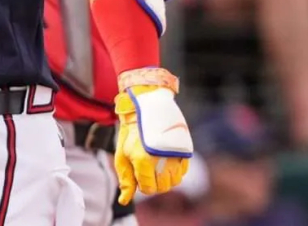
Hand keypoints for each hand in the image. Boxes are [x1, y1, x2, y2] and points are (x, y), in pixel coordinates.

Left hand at [114, 68, 192, 204]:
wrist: (147, 108)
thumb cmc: (131, 133)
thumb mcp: (122, 154)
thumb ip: (125, 179)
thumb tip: (124, 200)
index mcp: (143, 161)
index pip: (148, 189)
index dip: (142, 184)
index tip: (139, 173)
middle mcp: (162, 160)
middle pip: (162, 188)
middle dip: (153, 182)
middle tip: (147, 168)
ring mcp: (175, 155)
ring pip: (174, 182)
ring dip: (165, 179)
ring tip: (156, 164)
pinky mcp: (185, 151)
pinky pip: (183, 173)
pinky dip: (175, 172)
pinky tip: (166, 161)